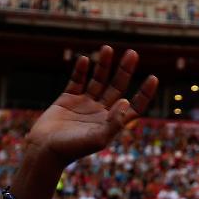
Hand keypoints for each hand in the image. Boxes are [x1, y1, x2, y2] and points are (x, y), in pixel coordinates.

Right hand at [25, 46, 157, 167]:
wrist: (44, 150)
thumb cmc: (72, 149)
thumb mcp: (97, 139)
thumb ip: (113, 123)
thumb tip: (126, 101)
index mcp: (111, 123)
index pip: (133, 107)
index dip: (144, 93)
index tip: (153, 77)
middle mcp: (100, 112)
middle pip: (117, 87)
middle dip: (125, 71)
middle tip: (133, 53)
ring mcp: (84, 104)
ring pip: (98, 80)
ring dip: (104, 65)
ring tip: (108, 48)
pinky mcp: (67, 99)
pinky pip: (77, 80)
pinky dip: (81, 70)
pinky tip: (85, 60)